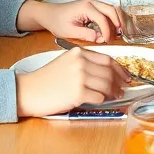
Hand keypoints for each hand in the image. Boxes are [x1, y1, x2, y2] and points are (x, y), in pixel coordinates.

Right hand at [15, 46, 131, 116]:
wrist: (28, 91)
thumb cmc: (45, 79)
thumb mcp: (65, 62)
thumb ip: (84, 63)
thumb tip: (106, 72)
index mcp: (78, 53)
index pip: (107, 59)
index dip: (120, 68)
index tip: (125, 75)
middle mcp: (80, 62)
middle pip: (109, 71)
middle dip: (120, 81)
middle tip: (123, 87)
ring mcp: (80, 77)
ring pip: (107, 84)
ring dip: (114, 91)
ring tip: (116, 95)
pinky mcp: (77, 93)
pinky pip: (99, 96)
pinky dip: (104, 99)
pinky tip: (103, 100)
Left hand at [17, 0, 122, 43]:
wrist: (49, 15)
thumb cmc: (56, 21)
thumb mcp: (69, 31)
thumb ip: (85, 34)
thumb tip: (99, 38)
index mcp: (86, 7)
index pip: (103, 19)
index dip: (107, 31)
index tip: (107, 41)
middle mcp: (91, 2)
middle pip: (112, 10)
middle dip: (117, 23)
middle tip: (118, 36)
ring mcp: (93, 4)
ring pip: (111, 10)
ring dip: (116, 21)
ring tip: (116, 34)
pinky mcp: (93, 8)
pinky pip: (107, 12)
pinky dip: (111, 20)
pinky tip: (110, 30)